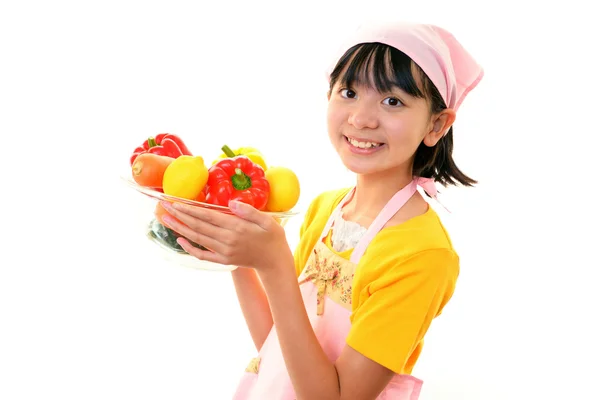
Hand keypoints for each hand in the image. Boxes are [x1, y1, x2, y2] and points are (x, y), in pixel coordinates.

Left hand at [159, 200, 291, 270]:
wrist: (275, 262)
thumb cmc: (273, 237)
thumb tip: (232, 203)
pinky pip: (202, 254)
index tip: (176, 202)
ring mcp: (224, 252)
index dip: (190, 209)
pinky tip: (180, 239)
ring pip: (197, 238)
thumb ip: (249, 211)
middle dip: (180, 215)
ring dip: (180, 228)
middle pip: (198, 226)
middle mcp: (228, 240)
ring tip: (166, 219)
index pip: (208, 216)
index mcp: (237, 228)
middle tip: (164, 206)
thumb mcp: (267, 221)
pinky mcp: (223, 260)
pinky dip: (189, 248)